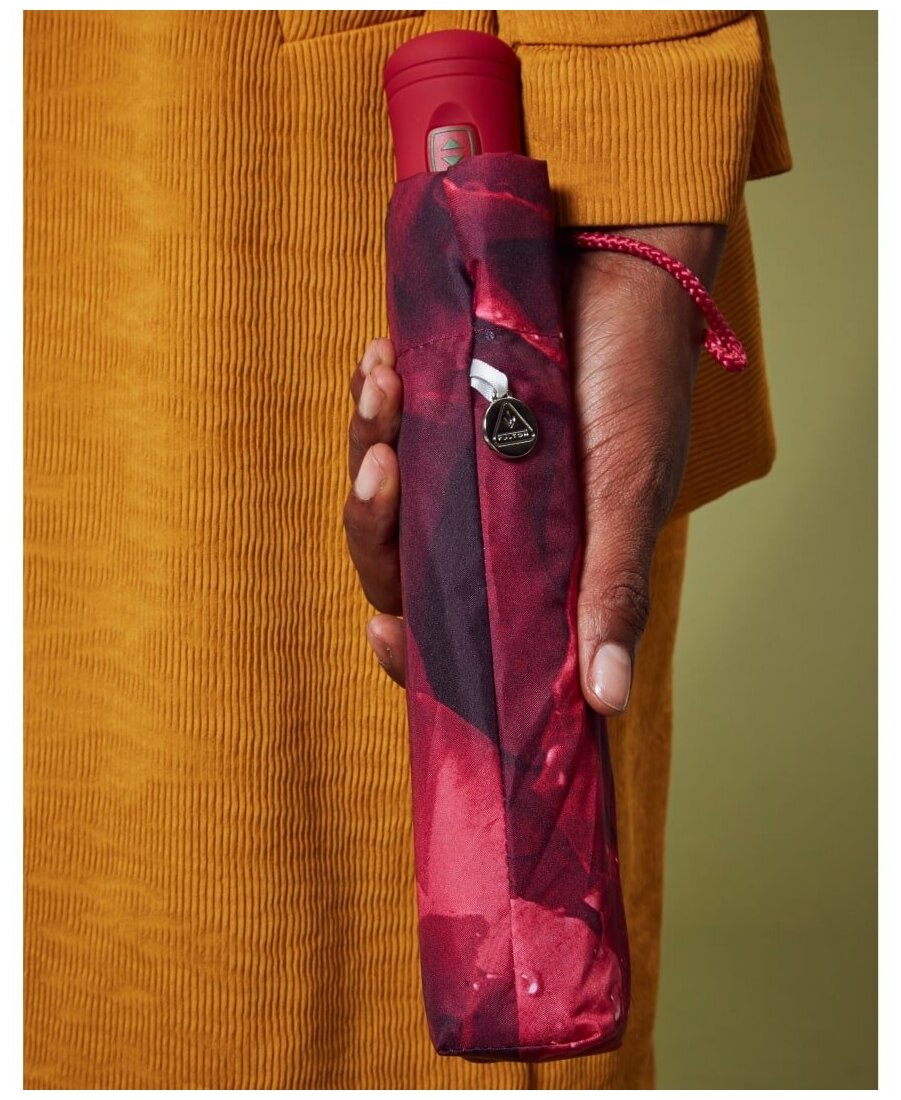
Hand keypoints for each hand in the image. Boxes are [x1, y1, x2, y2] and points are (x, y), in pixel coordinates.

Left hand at [343, 224, 723, 714]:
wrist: (622, 264)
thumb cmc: (637, 383)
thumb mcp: (629, 493)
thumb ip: (614, 591)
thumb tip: (609, 699)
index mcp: (532, 565)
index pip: (458, 634)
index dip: (415, 651)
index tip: (385, 633)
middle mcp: (486, 524)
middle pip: (397, 567)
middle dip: (374, 526)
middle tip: (384, 466)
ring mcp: (455, 466)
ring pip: (379, 494)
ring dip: (367, 446)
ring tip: (383, 383)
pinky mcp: (437, 407)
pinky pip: (380, 423)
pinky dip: (371, 399)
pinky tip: (380, 360)